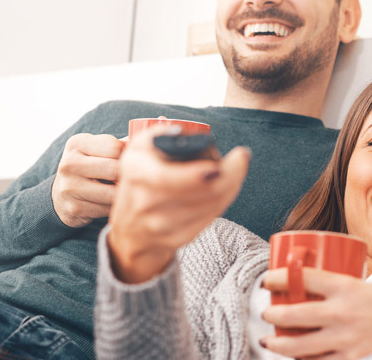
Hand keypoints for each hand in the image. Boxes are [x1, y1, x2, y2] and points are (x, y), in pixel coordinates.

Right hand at [52, 133, 125, 227]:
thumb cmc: (88, 169)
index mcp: (77, 143)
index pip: (114, 146)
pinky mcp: (75, 208)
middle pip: (114, 169)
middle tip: (128, 179)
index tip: (124, 161)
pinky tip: (110, 203)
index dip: (125, 155)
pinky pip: (107, 209)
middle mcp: (69, 163)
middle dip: (125, 176)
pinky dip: (114, 208)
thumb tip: (146, 144)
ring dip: (122, 194)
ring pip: (113, 192)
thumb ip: (118, 146)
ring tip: (121, 190)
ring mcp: (70, 187)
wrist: (61, 196)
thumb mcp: (95, 150)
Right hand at [106, 125, 250, 283]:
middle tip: (239, 159)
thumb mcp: (137, 152)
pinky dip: (224, 200)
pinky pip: (210, 218)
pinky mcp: (176, 239)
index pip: (167, 177)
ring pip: (212, 204)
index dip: (198, 172)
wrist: (131, 232)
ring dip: (231, 185)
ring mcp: (160, 224)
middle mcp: (145, 201)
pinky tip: (226, 189)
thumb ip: (157, 135)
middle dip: (230, 174)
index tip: (224, 159)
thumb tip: (183, 133)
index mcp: (135, 171)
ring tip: (235, 170)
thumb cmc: (139, 183)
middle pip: (202, 191)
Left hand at [259, 268, 371, 359]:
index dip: (278, 277)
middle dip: (272, 314)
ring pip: (298, 347)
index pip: (304, 278)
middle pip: (292, 314)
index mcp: (349, 288)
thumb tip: (320, 292)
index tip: (267, 280)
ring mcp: (347, 342)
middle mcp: (343, 314)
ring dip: (279, 344)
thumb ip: (347, 291)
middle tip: (267, 313)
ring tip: (271, 341)